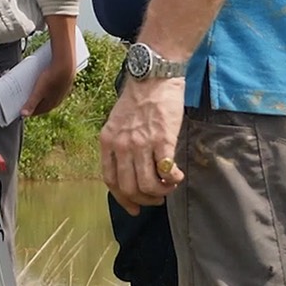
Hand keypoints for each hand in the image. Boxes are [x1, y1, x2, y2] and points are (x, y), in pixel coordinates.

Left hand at [19, 51, 76, 117]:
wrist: (66, 64)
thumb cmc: (52, 78)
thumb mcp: (38, 92)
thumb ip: (31, 103)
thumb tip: (23, 114)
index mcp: (51, 105)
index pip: (37, 111)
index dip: (28, 109)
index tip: (19, 107)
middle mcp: (57, 100)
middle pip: (42, 103)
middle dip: (32, 101)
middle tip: (23, 96)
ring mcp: (61, 92)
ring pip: (47, 96)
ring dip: (40, 94)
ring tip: (32, 88)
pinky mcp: (63, 84)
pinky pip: (52, 88)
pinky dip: (46, 87)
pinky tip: (42, 81)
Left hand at [100, 74, 185, 214]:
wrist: (154, 77)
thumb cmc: (139, 99)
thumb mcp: (118, 123)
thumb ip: (120, 146)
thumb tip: (130, 172)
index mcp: (107, 141)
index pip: (111, 181)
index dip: (123, 199)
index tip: (134, 208)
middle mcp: (121, 145)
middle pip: (129, 188)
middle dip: (145, 200)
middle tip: (157, 198)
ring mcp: (141, 143)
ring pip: (148, 185)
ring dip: (161, 192)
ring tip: (169, 186)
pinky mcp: (162, 140)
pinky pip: (166, 172)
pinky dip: (173, 180)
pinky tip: (177, 175)